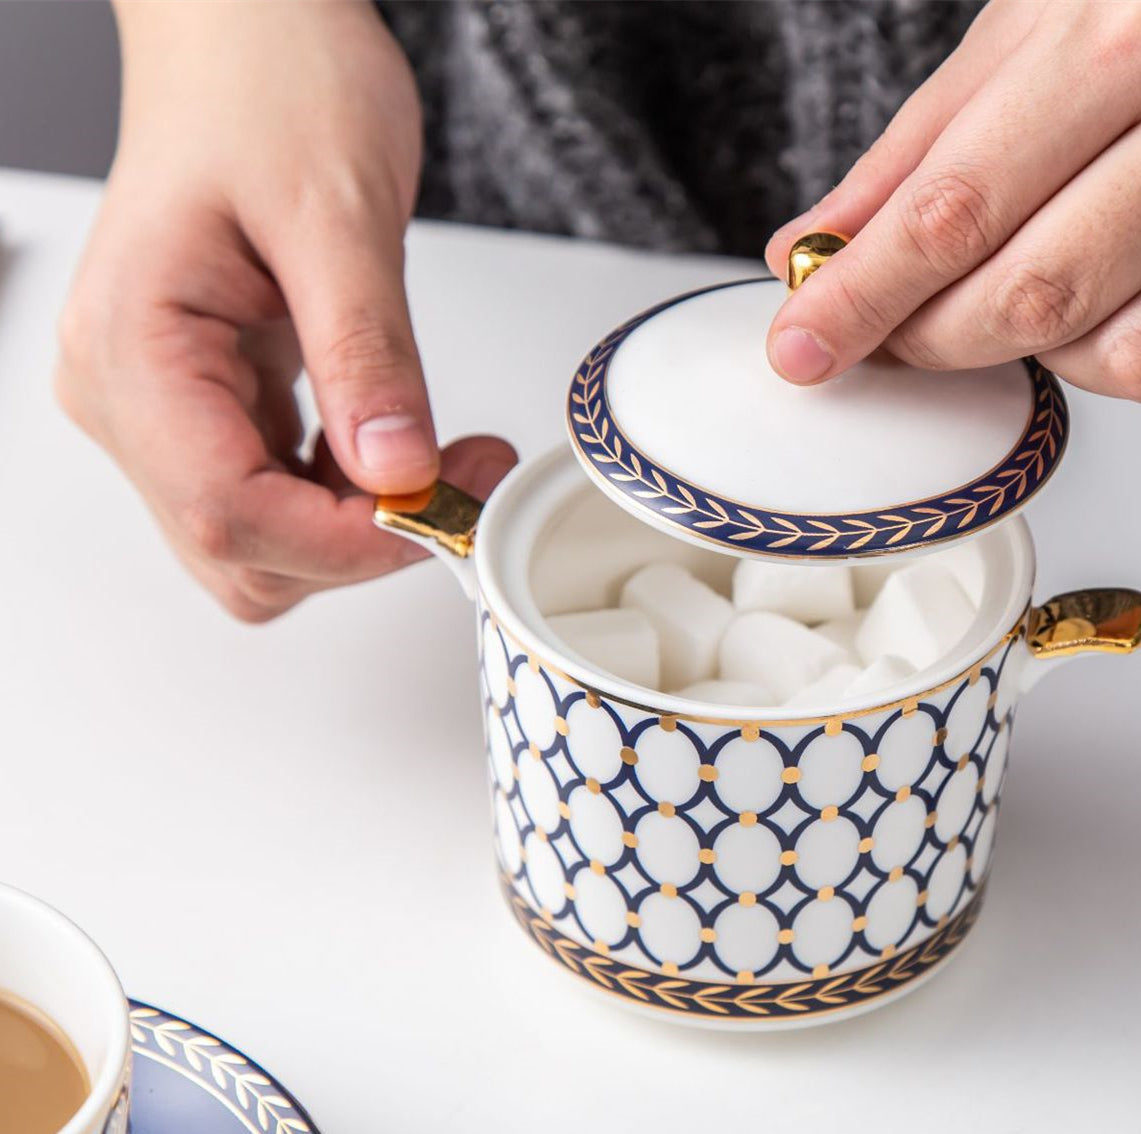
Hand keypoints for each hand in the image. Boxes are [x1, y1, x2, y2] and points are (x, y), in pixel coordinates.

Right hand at [55, 0, 514, 621]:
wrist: (249, 30)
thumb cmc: (272, 83)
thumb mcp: (339, 215)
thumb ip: (367, 353)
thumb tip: (398, 472)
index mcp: (132, 345)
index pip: (228, 509)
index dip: (347, 541)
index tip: (443, 512)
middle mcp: (126, 390)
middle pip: (237, 548)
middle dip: (356, 542)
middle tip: (459, 484)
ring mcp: (159, 400)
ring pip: (255, 538)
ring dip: (353, 526)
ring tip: (440, 457)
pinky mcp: (202, 396)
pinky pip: (270, 489)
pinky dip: (340, 494)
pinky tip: (395, 442)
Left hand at [764, 1, 1140, 432]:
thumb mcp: (1039, 26)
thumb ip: (923, 148)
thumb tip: (818, 253)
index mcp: (1135, 30)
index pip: (956, 210)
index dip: (863, 297)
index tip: (804, 349)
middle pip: (1041, 300)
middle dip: (944, 340)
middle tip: (916, 329)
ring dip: (1069, 363)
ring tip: (1070, 299)